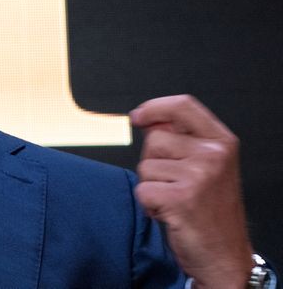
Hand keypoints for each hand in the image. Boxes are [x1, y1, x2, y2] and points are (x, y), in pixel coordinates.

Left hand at [131, 95, 253, 288]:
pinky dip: (149, 204)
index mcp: (222, 142)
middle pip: (154, 139)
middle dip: (154, 162)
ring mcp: (199, 176)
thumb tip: (147, 119)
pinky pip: (142, 189)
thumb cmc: (211, 211)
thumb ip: (181, 139)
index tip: (138, 117)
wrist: (225, 256)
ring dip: (152, 185)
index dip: (155, 107)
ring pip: (145, 166)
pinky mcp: (181, 198)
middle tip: (176, 185)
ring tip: (175, 200)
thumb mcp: (207, 167)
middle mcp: (213, 155)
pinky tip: (170, 213)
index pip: (183, 105)